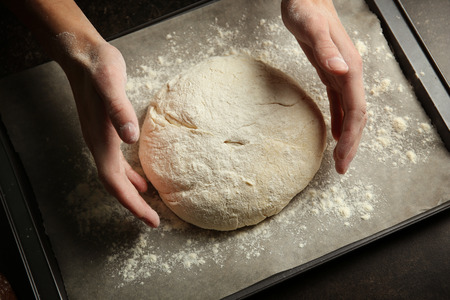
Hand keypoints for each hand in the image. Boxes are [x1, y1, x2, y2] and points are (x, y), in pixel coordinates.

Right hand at [62, 38, 159, 226]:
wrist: (83, 55)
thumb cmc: (98, 68)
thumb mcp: (110, 83)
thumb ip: (119, 110)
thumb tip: (130, 137)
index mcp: (101, 140)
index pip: (115, 182)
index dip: (132, 203)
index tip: (150, 219)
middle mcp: (98, 144)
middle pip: (115, 185)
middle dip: (134, 204)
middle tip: (153, 220)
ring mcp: (100, 139)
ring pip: (115, 176)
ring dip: (131, 193)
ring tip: (149, 205)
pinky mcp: (106, 131)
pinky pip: (116, 163)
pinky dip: (129, 176)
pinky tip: (140, 178)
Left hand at [281, 0, 366, 173]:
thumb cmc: (306, 10)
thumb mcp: (312, 29)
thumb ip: (327, 50)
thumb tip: (342, 71)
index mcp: (350, 69)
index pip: (356, 111)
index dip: (352, 137)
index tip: (342, 158)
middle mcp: (349, 75)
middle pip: (357, 118)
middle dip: (351, 144)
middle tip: (341, 169)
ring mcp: (341, 75)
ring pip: (350, 113)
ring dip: (347, 137)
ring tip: (340, 158)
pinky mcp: (330, 74)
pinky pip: (338, 104)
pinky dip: (339, 121)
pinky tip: (335, 134)